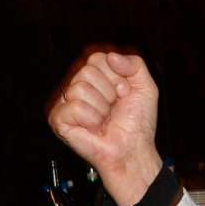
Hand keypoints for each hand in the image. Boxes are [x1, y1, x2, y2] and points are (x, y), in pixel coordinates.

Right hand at [48, 51, 162, 205]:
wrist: (133, 149)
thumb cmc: (137, 122)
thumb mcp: (146, 87)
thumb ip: (135, 65)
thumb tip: (112, 56)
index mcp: (95, 77)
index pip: (97, 58)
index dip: (117, 76)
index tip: (125, 93)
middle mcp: (77, 87)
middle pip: (88, 70)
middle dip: (110, 92)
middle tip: (114, 108)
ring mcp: (65, 102)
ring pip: (81, 88)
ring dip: (102, 108)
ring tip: (105, 119)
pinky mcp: (58, 119)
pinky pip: (74, 107)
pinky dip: (92, 120)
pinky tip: (96, 128)